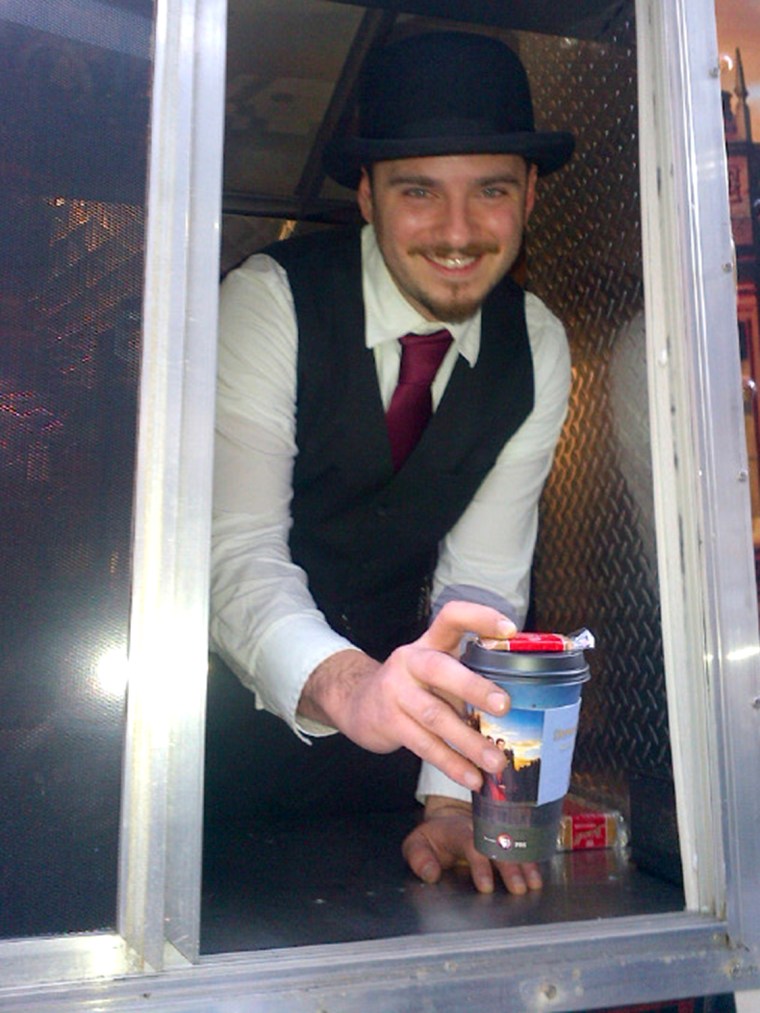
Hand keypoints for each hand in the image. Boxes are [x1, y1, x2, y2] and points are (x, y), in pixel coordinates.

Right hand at [298, 601, 514, 790]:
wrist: (357, 703)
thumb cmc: (413, 686)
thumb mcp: (434, 668)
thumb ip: (467, 672)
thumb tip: (524, 693)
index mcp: (428, 643)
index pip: (451, 617)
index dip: (479, 617)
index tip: (509, 629)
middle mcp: (410, 662)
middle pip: (440, 669)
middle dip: (474, 687)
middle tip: (505, 706)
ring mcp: (396, 692)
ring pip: (434, 716)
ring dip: (468, 741)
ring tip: (496, 760)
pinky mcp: (390, 723)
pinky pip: (424, 745)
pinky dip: (451, 764)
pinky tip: (473, 777)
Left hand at [402, 796, 542, 895]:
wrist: (450, 821)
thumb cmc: (434, 838)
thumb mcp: (416, 845)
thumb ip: (419, 859)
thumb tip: (431, 874)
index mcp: (458, 830)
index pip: (471, 845)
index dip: (480, 866)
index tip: (485, 886)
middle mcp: (481, 828)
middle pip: (498, 845)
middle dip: (509, 867)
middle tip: (517, 888)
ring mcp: (496, 830)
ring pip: (514, 844)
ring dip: (524, 864)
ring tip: (533, 884)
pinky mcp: (505, 836)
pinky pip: (521, 846)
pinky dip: (531, 861)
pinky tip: (538, 876)